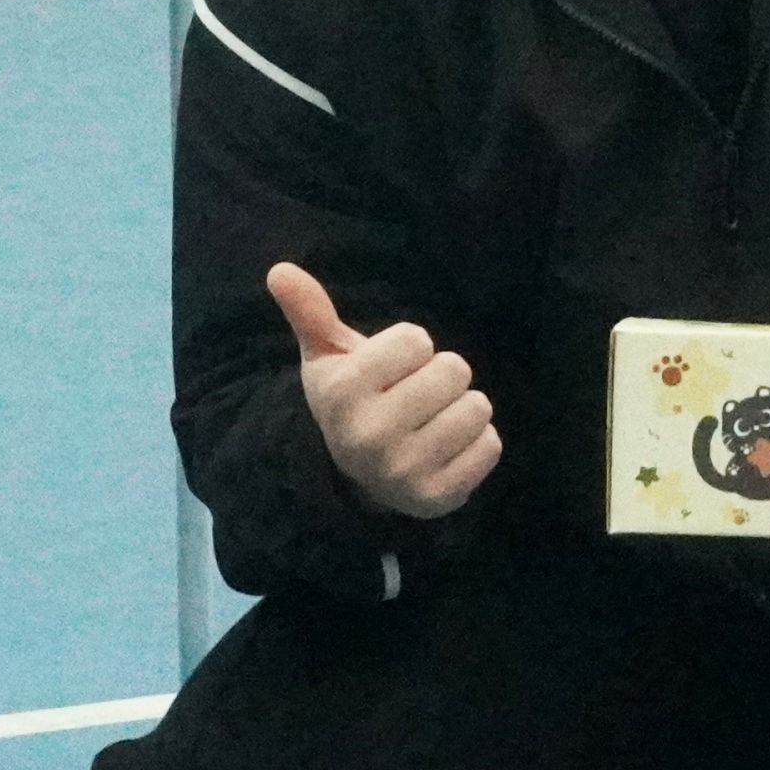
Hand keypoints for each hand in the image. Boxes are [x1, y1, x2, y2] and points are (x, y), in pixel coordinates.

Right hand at [265, 261, 499, 522]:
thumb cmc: (354, 399)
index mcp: (341, 394)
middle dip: (441, 376)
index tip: (391, 370)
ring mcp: (402, 473)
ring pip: (477, 407)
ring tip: (431, 422)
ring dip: (462, 408)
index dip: (411, 348)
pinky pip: (490, 446)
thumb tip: (279, 270)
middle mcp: (367, 437)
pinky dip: (477, 443)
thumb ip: (310, 311)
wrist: (358, 478)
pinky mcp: (437, 499)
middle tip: (414, 397)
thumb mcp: (328, 356)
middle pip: (453, 369)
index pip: (418, 339)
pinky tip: (446, 450)